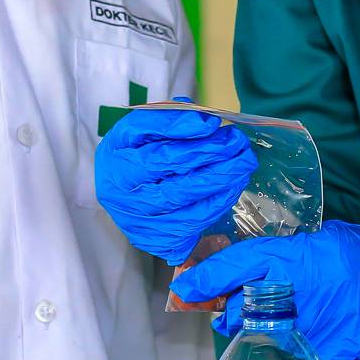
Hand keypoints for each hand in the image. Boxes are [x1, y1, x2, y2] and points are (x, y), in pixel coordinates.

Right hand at [94, 106, 256, 263]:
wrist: (120, 193)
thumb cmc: (132, 155)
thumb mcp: (138, 131)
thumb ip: (168, 119)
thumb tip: (204, 120)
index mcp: (116, 164)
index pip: (153, 151)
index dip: (182, 134)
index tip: (211, 123)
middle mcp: (125, 197)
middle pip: (172, 177)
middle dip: (210, 157)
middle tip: (237, 142)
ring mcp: (142, 222)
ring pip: (186, 201)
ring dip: (221, 181)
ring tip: (243, 162)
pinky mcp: (159, 240)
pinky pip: (194, 222)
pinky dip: (218, 202)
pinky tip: (234, 185)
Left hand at [171, 221, 359, 359]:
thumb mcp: (320, 240)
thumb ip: (283, 254)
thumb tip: (249, 266)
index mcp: (296, 260)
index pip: (239, 265)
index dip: (207, 276)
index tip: (184, 285)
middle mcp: (297, 296)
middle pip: (243, 306)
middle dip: (229, 306)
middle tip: (223, 304)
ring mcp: (310, 328)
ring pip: (265, 331)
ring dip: (260, 324)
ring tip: (273, 313)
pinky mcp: (323, 351)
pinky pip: (293, 345)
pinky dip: (291, 336)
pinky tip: (305, 325)